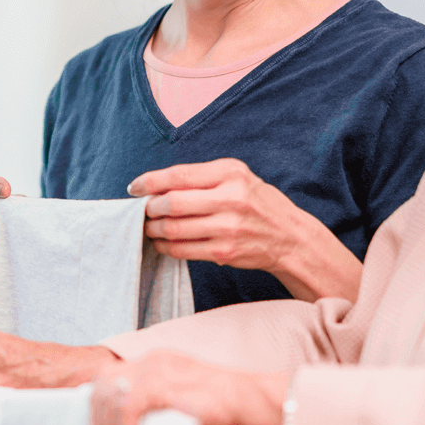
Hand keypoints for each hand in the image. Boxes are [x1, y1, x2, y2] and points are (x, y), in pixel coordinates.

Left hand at [90, 350, 287, 424]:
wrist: (246, 398)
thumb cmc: (221, 404)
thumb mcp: (180, 395)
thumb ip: (158, 401)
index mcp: (155, 360)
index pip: (110, 374)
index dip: (99, 403)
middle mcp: (152, 360)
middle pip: (103, 383)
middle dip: (98, 419)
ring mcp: (156, 371)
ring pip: (111, 397)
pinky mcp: (163, 386)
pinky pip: (128, 409)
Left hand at [128, 159, 361, 302]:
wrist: (289, 237)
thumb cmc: (257, 203)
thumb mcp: (237, 178)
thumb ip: (202, 178)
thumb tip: (157, 186)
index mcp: (231, 173)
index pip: (179, 175)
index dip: (150, 181)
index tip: (134, 188)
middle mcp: (230, 198)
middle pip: (172, 203)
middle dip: (150, 208)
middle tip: (144, 210)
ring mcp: (228, 227)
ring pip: (174, 229)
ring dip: (154, 229)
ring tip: (151, 227)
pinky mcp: (224, 252)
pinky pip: (183, 250)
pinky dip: (166, 247)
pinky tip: (163, 242)